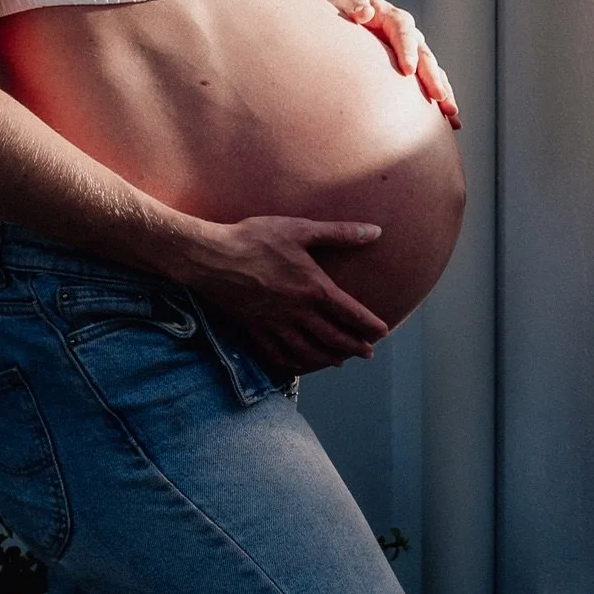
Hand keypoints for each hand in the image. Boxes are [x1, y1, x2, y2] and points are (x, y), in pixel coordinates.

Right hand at [175, 215, 389, 377]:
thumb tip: (375, 231)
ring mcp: (276, 325)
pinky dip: (294, 364)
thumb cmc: (255, 238)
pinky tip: (300, 364)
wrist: (211, 257)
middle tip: (367, 353)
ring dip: (329, 359)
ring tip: (340, 361)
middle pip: (335, 338)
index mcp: (314, 289)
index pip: (352, 314)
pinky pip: (279, 356)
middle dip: (355, 347)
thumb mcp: (300, 229)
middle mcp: (299, 313)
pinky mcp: (255, 330)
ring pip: (310, 352)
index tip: (382, 332)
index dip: (370, 325)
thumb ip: (339, 233)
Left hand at [330, 0, 461, 129]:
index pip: (403, 30)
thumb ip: (352, 6)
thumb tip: (364, 12)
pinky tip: (452, 122)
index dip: (408, 49)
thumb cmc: (337, 19)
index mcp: (389, 17)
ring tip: (451, 114)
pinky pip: (429, 86)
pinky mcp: (413, 73)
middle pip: (424, 54)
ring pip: (433, 72)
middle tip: (438, 97)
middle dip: (432, 77)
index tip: (409, 71)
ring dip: (443, 92)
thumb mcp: (341, 8)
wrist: (336, 34)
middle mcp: (407, 35)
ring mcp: (412, 54)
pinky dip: (440, 105)